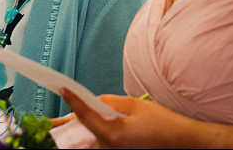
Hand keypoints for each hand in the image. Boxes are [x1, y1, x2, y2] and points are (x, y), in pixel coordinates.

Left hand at [60, 89, 191, 148]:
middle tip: (49, 123)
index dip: (73, 101)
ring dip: (78, 136)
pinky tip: (83, 132)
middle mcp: (109, 149)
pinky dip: (90, 140)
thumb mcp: (134, 106)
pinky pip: (99, 147)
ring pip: (88, 145)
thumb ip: (109, 102)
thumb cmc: (162, 124)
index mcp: (112, 135)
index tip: (63, 89)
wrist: (183, 143)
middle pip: (80, 136)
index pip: (84, 115)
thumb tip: (93, 101)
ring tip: (62, 127)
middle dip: (67, 127)